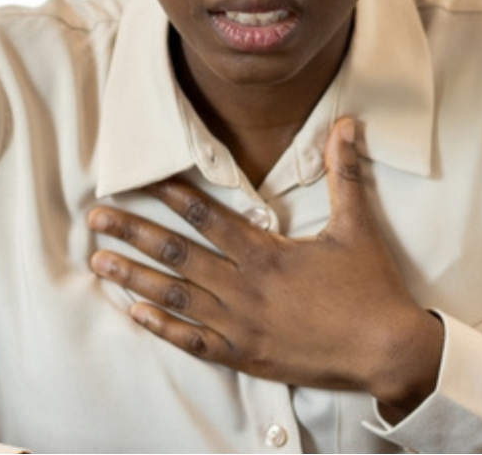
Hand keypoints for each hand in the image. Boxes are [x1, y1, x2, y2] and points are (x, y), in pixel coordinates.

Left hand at [86, 116, 443, 417]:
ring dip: (133, 278)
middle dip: (133, 233)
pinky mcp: (245, 356)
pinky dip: (162, 327)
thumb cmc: (372, 288)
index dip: (172, 196)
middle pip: (177, 255)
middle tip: (94, 218)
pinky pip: (193, 341)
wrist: (386, 351)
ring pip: (175, 297)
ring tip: (99, 262)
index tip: (140, 181)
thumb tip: (346, 125)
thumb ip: (346, 173)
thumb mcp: (358, 225)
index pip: (208, 218)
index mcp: (267, 254)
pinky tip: (135, 315)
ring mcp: (241, 326)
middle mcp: (245, 288)